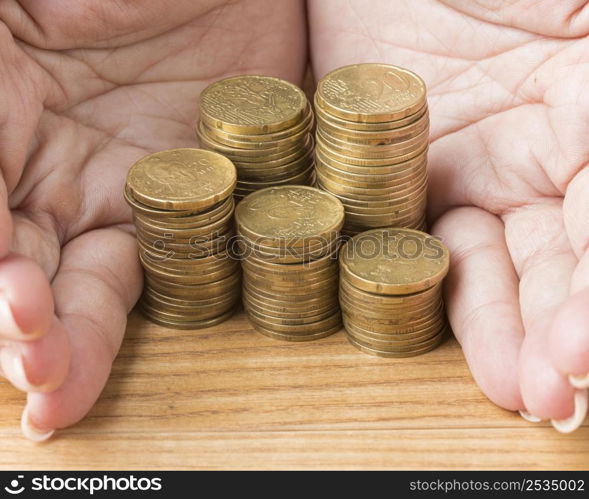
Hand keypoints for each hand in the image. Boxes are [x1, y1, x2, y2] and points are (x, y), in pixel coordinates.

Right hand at [0, 0, 305, 438]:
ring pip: (74, 287)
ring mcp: (113, 193)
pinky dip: (107, 326)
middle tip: (31, 363)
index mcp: (0, 103)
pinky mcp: (182, 212)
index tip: (14, 290)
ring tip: (52, 390)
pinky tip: (81, 371)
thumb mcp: (26, 6)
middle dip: (16, 319)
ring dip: (58, 342)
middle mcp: (43, 163)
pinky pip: (147, 276)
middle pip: (16, 263)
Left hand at [309, 0, 588, 427]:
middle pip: (567, 256)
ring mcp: (478, 173)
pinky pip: (429, 249)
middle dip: (566, 324)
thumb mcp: (572, 2)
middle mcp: (547, 154)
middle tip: (558, 392)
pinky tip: (472, 354)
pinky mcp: (411, 185)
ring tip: (523, 394)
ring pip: (504, 268)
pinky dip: (449, 299)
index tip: (586, 347)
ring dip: (516, 333)